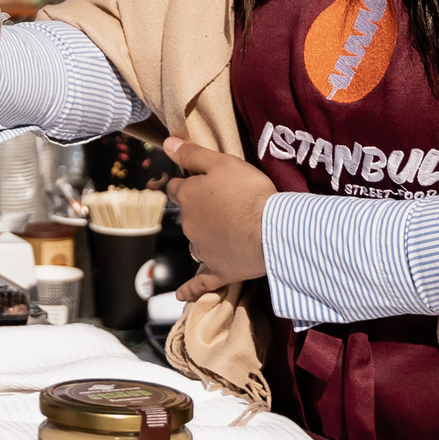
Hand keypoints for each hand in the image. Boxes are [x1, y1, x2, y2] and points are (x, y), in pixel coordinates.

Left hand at [163, 136, 273, 296]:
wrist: (272, 230)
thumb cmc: (249, 192)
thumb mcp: (222, 162)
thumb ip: (193, 153)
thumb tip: (166, 143)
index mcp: (188, 197)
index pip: (176, 187)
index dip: (188, 182)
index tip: (199, 181)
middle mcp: (188, 224)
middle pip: (188, 214)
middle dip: (201, 209)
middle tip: (225, 204)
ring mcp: (202, 250)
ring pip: (197, 241)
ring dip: (206, 237)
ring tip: (228, 233)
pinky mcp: (218, 271)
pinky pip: (200, 282)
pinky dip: (191, 289)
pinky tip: (182, 295)